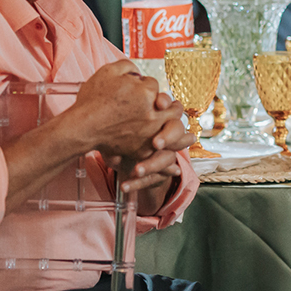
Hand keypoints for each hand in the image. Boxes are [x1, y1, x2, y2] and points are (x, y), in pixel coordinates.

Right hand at [66, 60, 181, 160]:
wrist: (81, 128)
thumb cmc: (92, 101)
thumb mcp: (108, 71)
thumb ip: (128, 66)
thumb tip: (138, 72)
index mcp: (147, 93)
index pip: (154, 85)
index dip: (145, 85)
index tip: (136, 89)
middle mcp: (152, 114)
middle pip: (175, 108)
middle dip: (170, 104)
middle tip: (168, 105)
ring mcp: (149, 133)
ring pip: (174, 128)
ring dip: (173, 123)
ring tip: (171, 122)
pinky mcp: (143, 149)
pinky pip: (163, 148)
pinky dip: (164, 143)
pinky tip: (162, 140)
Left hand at [108, 92, 193, 211]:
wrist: (117, 156)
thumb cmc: (114, 133)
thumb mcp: (112, 127)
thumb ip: (118, 124)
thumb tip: (124, 123)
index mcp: (158, 116)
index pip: (171, 107)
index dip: (167, 104)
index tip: (160, 104)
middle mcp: (167, 133)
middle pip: (178, 129)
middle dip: (169, 136)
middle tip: (156, 143)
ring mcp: (167, 153)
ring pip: (168, 158)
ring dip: (152, 165)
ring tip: (136, 171)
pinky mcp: (162, 172)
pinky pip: (156, 178)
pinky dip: (139, 183)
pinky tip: (125, 186)